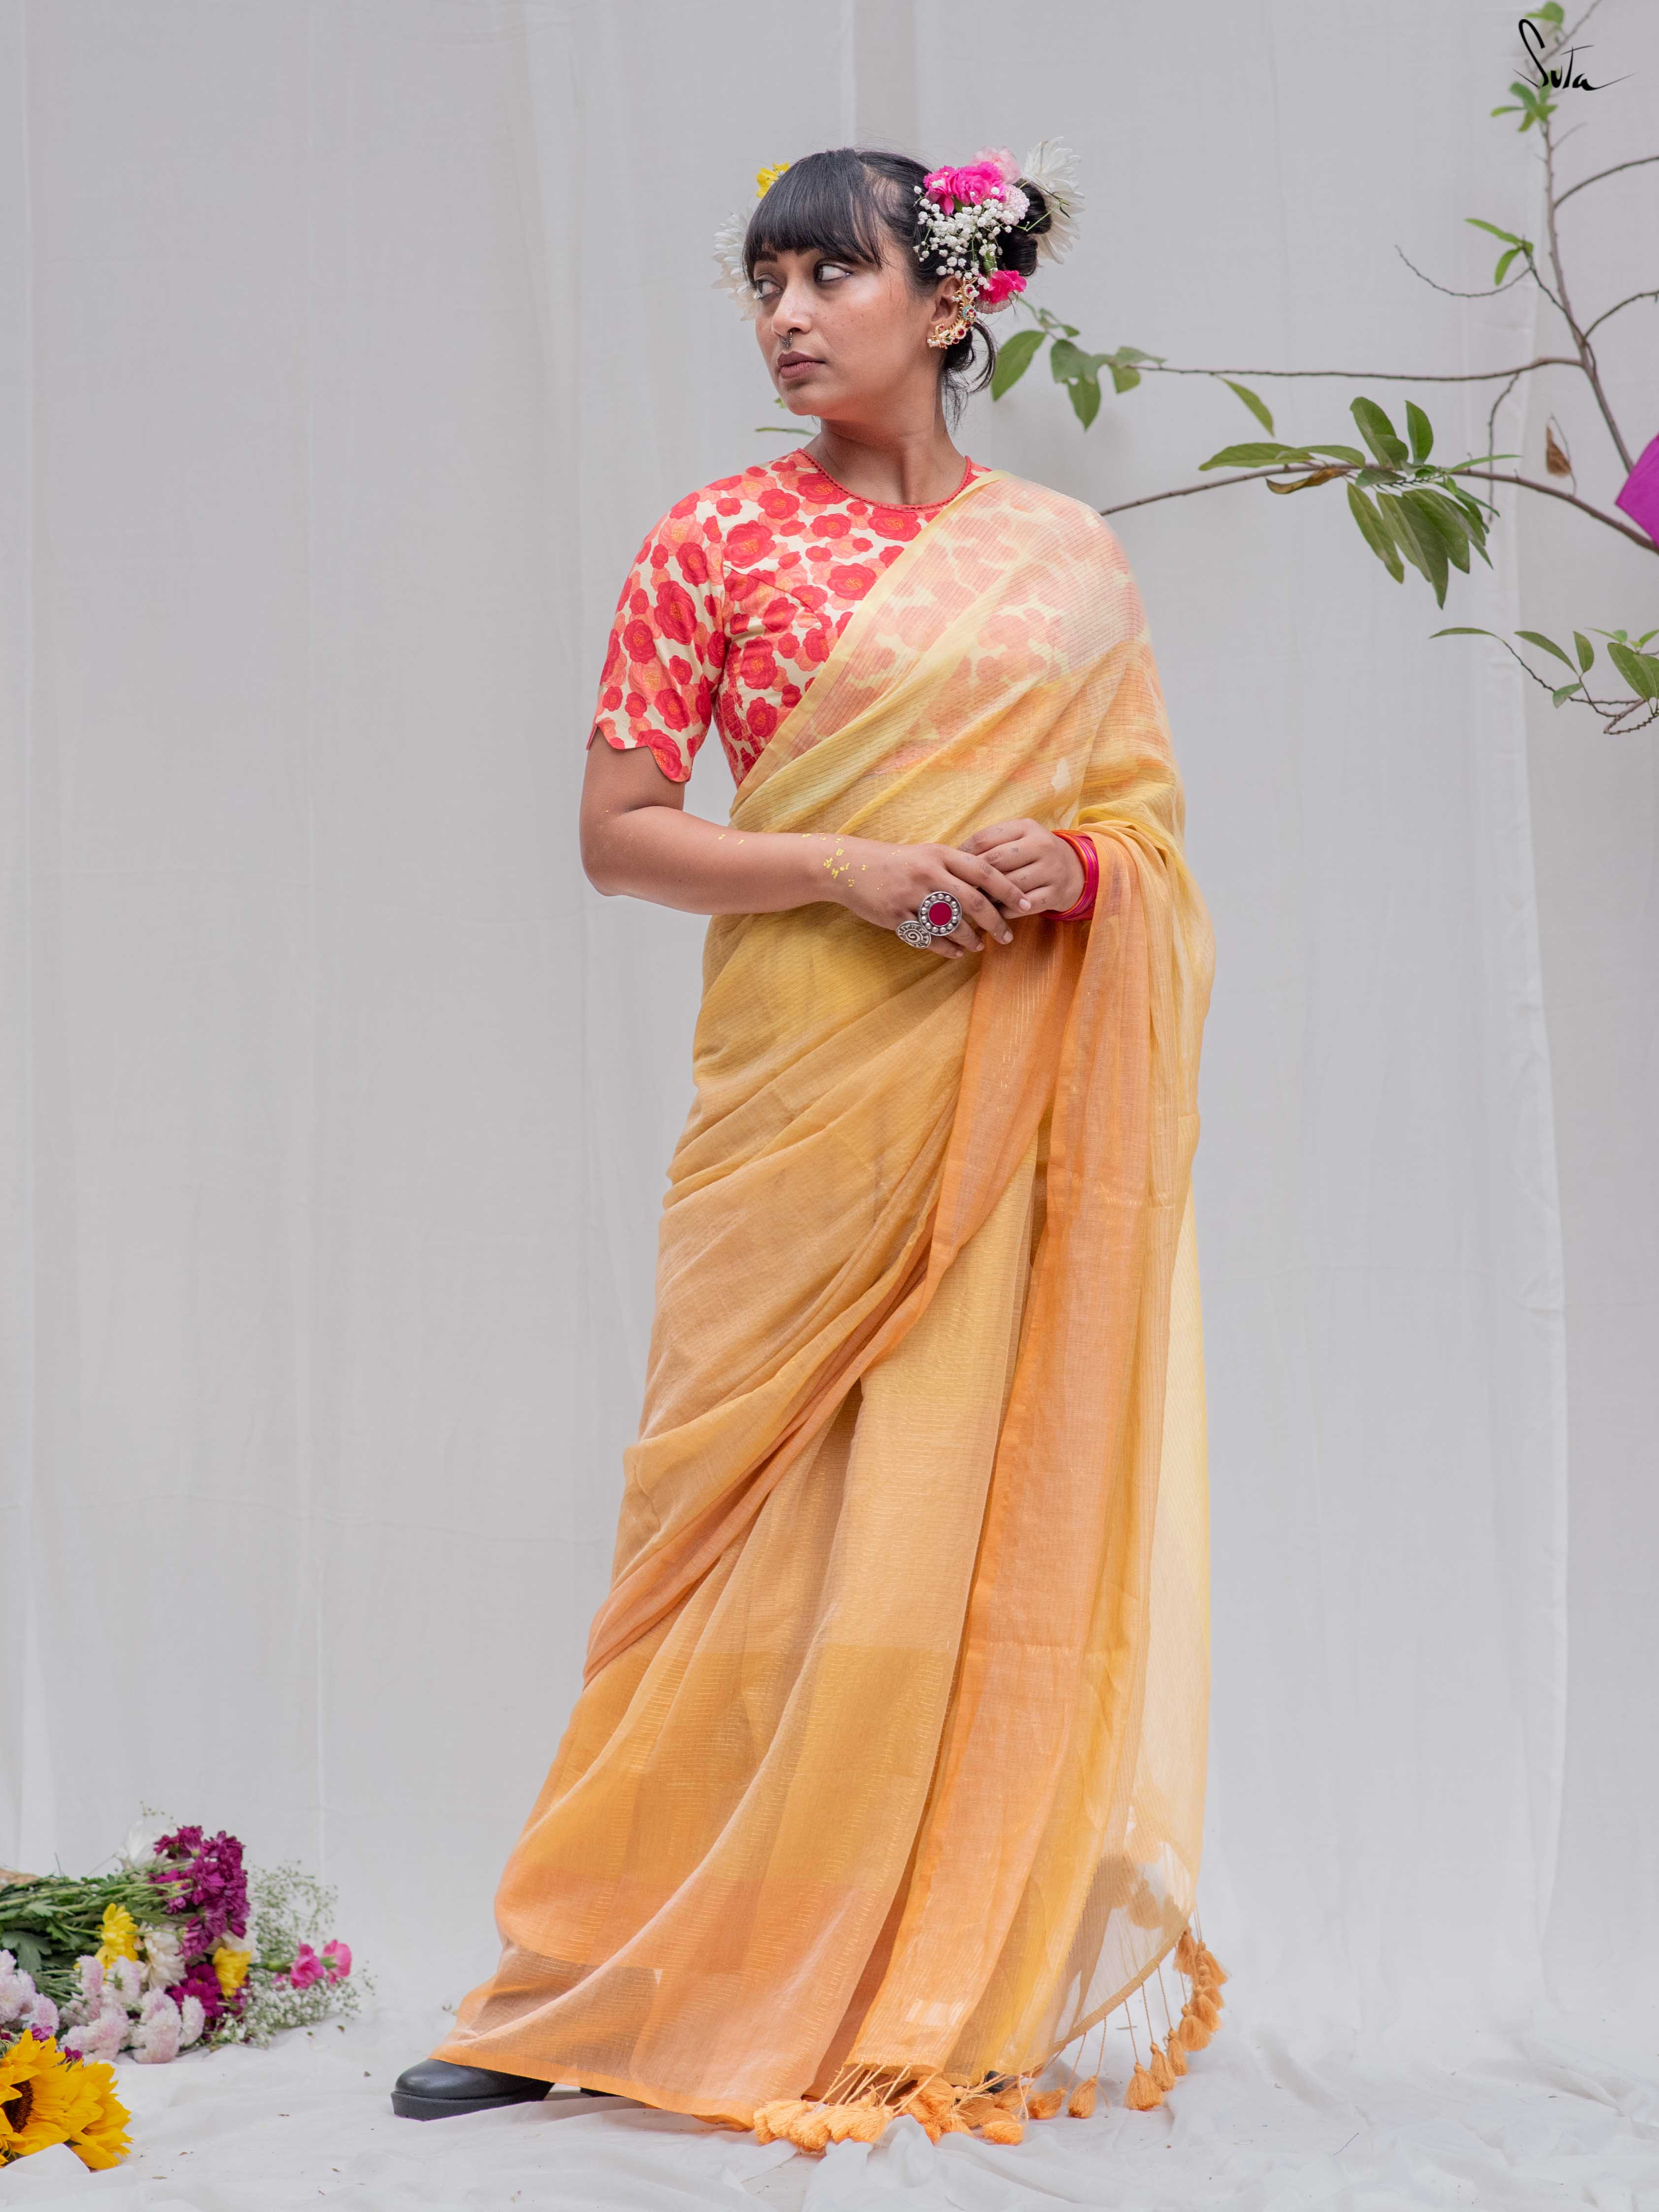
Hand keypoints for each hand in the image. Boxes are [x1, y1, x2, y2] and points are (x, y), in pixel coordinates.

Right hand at [817, 834, 1030, 958]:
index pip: (984, 871)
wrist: (849, 867)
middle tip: (1008, 935)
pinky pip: (928, 937)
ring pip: (951, 923)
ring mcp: (911, 896)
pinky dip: (946, 948)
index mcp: (940, 854)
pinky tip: (956, 952)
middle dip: (995, 921)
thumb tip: (990, 885)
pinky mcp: (896, 916)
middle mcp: (928, 873)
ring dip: (970, 938)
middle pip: (972, 901)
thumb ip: (955, 867)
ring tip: (979, 945)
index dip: (1008, 889)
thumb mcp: (927, 854)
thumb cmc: (895, 862)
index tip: (1026, 903)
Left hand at [956, 818, 1085, 914]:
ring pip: (1009, 885)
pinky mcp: (1056, 893)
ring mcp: (1051, 870)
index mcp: (1026, 827)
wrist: (1076, 870)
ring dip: (988, 896)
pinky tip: (995, 914)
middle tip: (957, 889)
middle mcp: (1041, 845)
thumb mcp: (1018, 838)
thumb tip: (953, 856)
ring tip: (974, 902)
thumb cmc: (1033, 854)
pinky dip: (1005, 911)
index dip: (963, 854)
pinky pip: (1023, 905)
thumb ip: (991, 843)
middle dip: (974, 877)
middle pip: (995, 861)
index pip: (985, 839)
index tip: (951, 867)